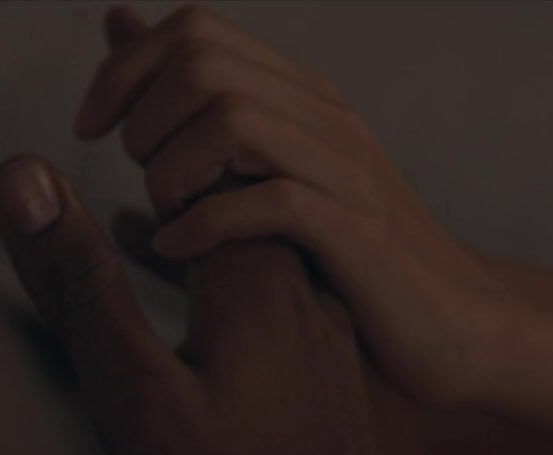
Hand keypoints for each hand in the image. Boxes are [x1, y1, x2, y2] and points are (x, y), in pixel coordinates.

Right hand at [0, 155, 416, 454]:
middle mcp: (302, 290)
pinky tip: (170, 292)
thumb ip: (81, 285)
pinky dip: (207, 283)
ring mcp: (317, 337)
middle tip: (114, 116)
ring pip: (241, 250)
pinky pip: (256, 302)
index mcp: (259, 275)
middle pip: (228, 196)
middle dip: (171, 163)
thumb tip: (22, 171)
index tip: (110, 97)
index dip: (157, 124)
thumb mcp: (137, 397)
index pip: (206, 157)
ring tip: (124, 207)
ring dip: (185, 227)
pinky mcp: (316, 380)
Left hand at [76, 5, 510, 408]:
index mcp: (299, 98)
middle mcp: (321, 117)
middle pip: (200, 60)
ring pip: (229, 118)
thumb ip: (200, 133)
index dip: (125, 67)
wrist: (459, 325)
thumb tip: (133, 93)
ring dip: (172, 169)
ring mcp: (343, 171)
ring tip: (169, 215)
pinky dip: (205, 224)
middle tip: (144, 179)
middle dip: (142, 117)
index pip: (195, 29)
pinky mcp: (357, 233)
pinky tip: (183, 250)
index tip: (93, 126)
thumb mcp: (270, 183)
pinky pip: (268, 201)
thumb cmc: (348, 263)